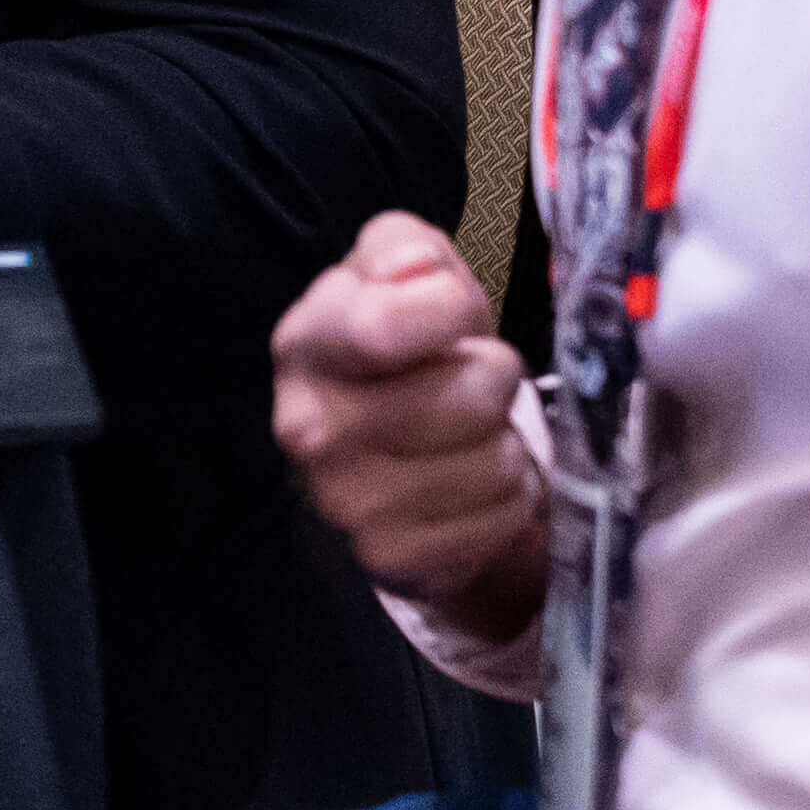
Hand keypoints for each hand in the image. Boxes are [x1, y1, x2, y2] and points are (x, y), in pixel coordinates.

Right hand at [272, 210, 545, 646]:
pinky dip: (503, 502)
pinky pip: (499, 519)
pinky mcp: (390, 559)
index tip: (453, 315)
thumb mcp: (405, 274)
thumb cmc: (411, 351)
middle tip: (468, 384)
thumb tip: (416, 273)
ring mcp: (345, 502)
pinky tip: (468, 488)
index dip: (452, 308)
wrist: (397, 455)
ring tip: (470, 438)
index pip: (392, 323)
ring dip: (501, 446)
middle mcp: (307, 428)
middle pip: (473, 395)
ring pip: (494, 462)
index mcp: (305, 345)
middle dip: (493, 381)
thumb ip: (406, 250)